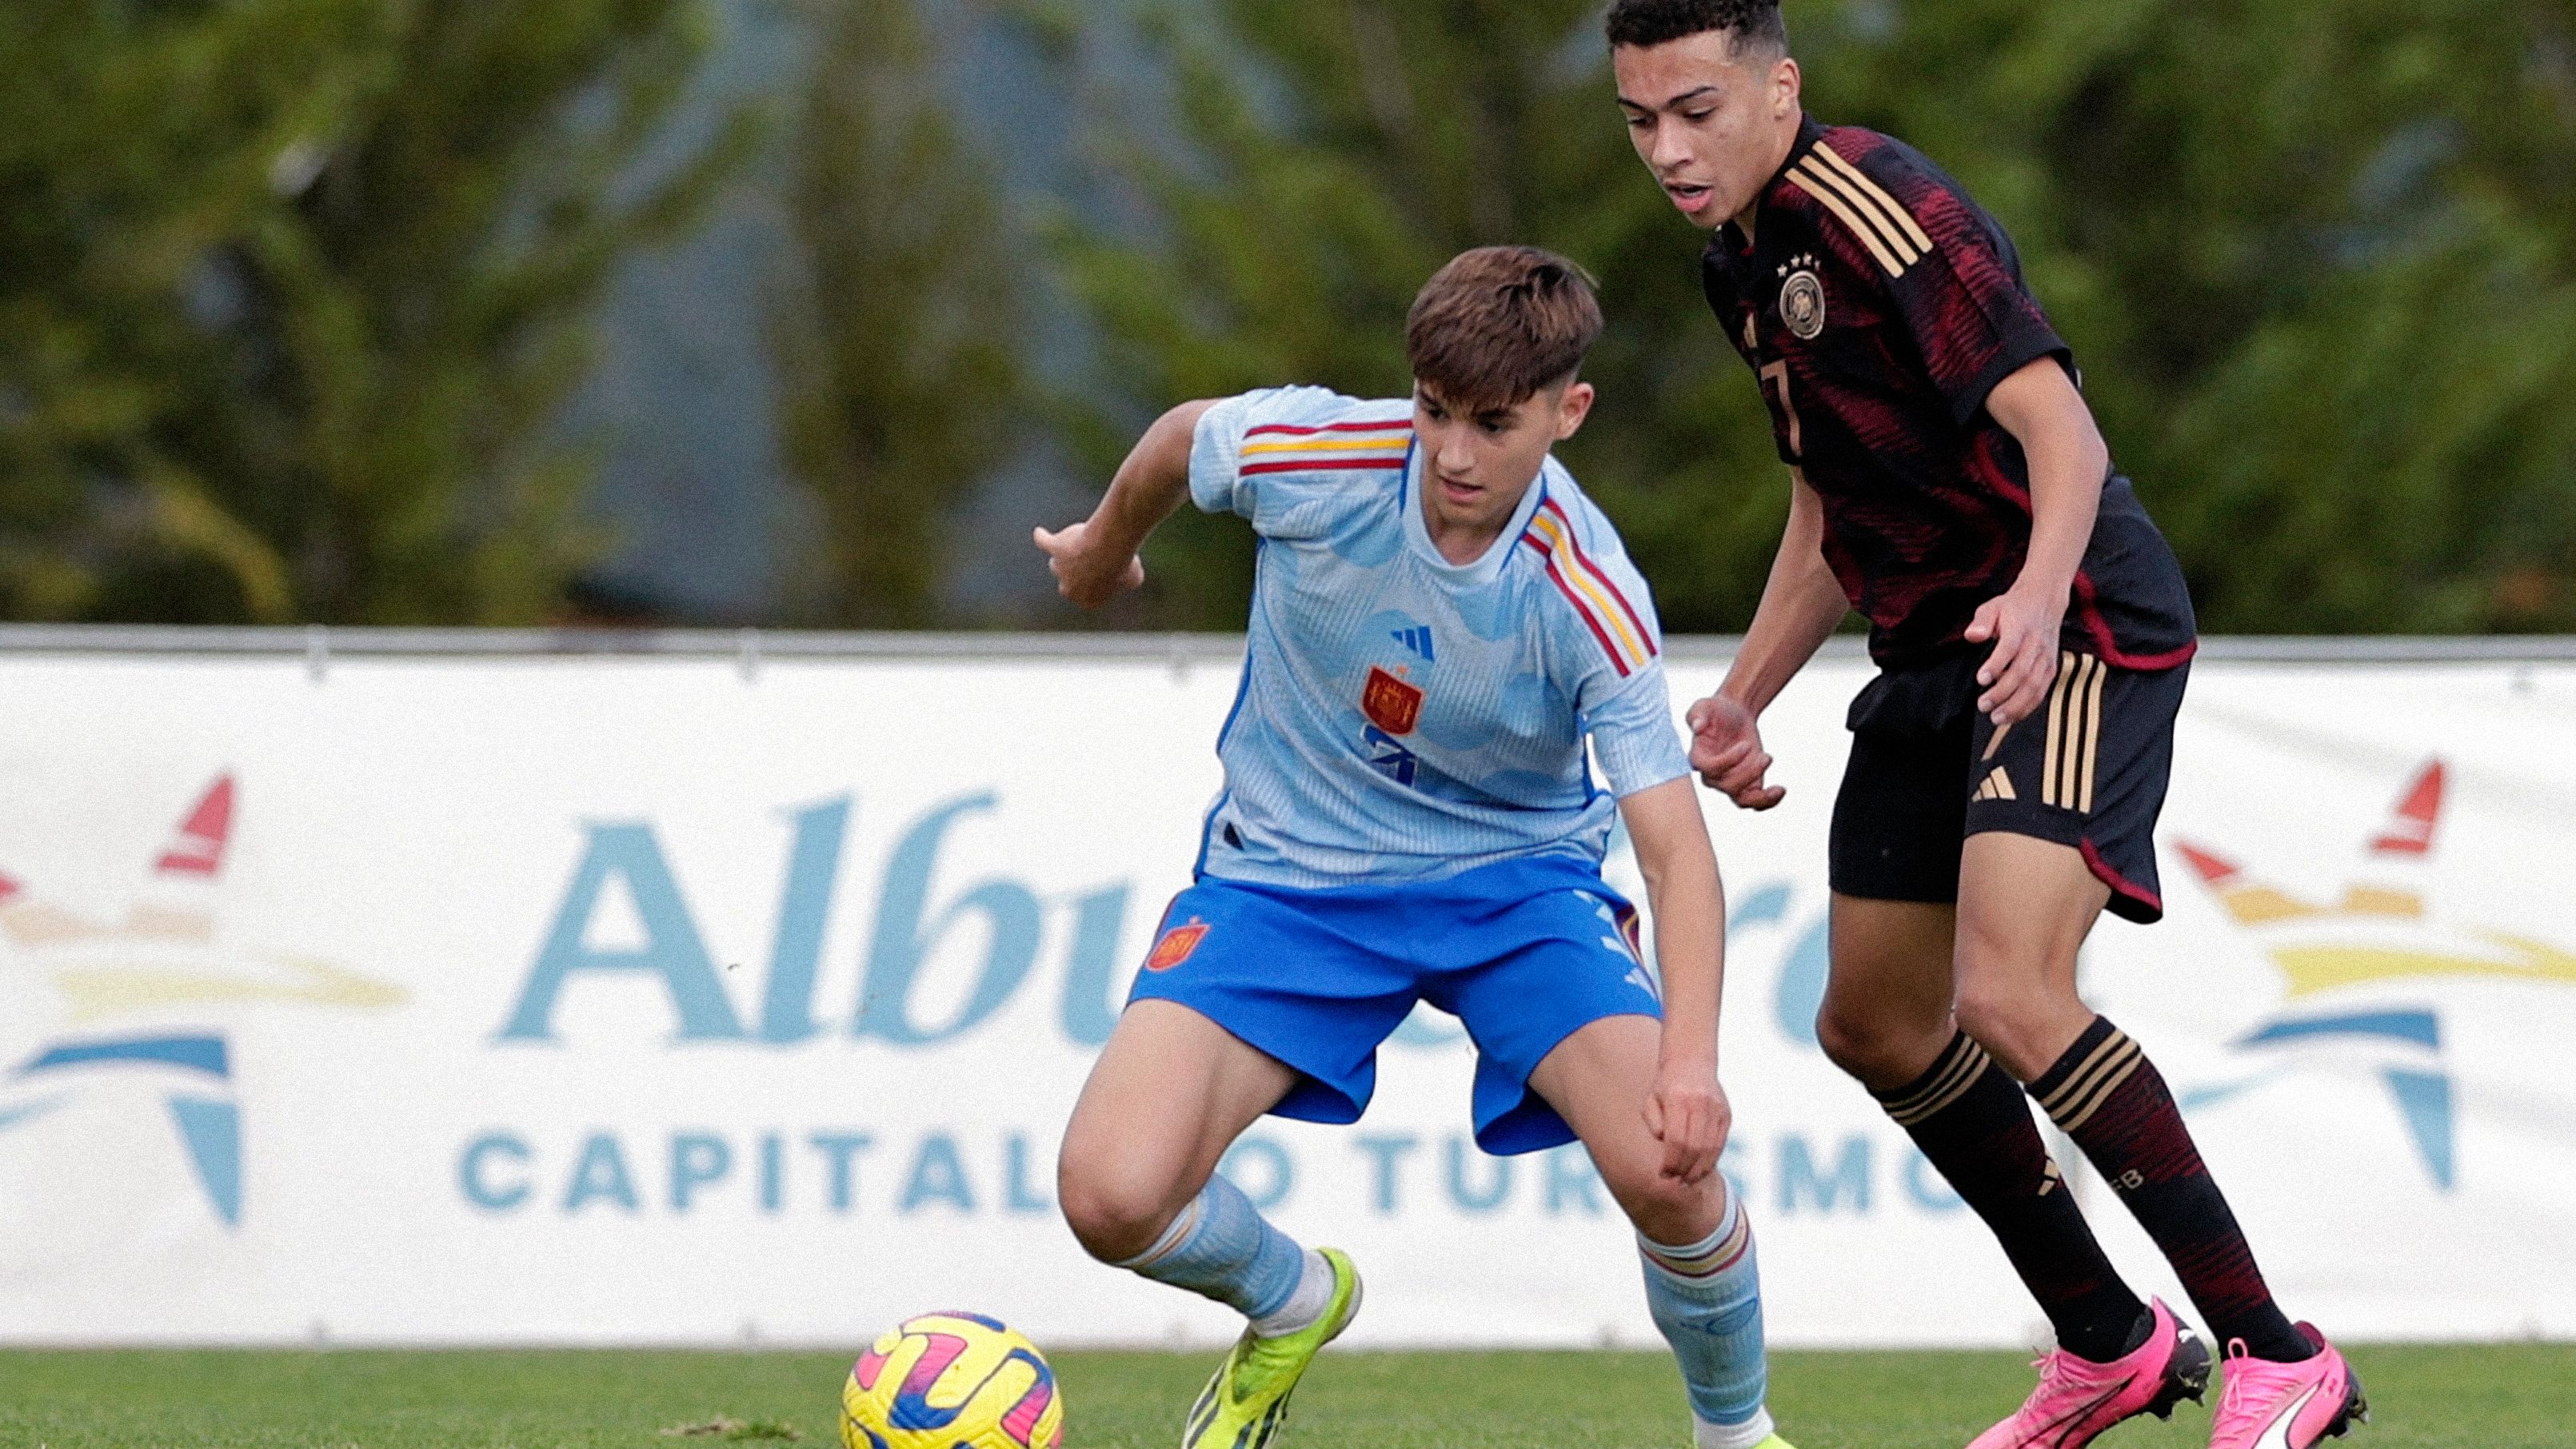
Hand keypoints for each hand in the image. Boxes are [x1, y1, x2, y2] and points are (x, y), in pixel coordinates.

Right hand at [1032, 520, 1144, 607]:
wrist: (1111, 547)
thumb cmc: (1124, 563)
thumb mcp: (1134, 577)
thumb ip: (1128, 582)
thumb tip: (1128, 578)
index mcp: (1087, 601)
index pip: (1086, 596)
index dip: (1093, 584)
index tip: (1101, 573)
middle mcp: (1069, 589)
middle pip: (1067, 581)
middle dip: (1075, 573)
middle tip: (1088, 560)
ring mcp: (1059, 568)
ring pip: (1057, 562)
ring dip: (1065, 554)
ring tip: (1076, 542)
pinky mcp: (1054, 549)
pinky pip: (1044, 543)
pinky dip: (1042, 538)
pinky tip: (1041, 533)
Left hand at [1643, 1057, 1730, 1184]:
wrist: (1691, 1062)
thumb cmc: (1665, 1086)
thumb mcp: (1650, 1100)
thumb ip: (1654, 1123)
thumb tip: (1665, 1145)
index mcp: (1678, 1099)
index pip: (1676, 1139)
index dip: (1671, 1161)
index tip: (1663, 1174)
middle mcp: (1700, 1104)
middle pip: (1695, 1146)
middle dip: (1684, 1169)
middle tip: (1675, 1182)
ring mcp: (1716, 1109)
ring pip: (1711, 1148)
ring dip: (1699, 1169)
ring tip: (1687, 1181)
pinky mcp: (1726, 1114)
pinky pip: (1720, 1143)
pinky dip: (1711, 1160)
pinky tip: (1700, 1170)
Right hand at [1685, 694, 1784, 809]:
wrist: (1736, 714)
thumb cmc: (1717, 710)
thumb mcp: (1704, 705)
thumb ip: (1698, 715)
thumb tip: (1697, 726)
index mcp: (1699, 757)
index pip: (1709, 769)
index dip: (1728, 762)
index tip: (1746, 745)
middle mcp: (1712, 775)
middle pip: (1727, 786)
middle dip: (1749, 773)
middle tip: (1767, 756)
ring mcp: (1729, 782)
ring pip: (1741, 800)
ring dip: (1759, 794)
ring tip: (1776, 782)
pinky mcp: (1746, 785)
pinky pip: (1755, 802)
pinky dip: (1768, 801)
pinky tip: (1780, 790)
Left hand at [1963, 584, 2066, 725]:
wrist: (2045, 600)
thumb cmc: (2016, 606)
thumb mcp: (1992, 606)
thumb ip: (1981, 621)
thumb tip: (1973, 635)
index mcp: (2020, 627)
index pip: (2009, 648)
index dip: (1996, 666)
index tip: (1981, 679)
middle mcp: (2036, 644)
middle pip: (2022, 673)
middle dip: (2002, 693)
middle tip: (1984, 705)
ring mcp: (2046, 657)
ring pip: (2034, 686)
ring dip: (2016, 705)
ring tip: (1997, 717)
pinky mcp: (2051, 667)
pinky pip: (2042, 691)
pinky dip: (2029, 706)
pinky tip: (2014, 716)